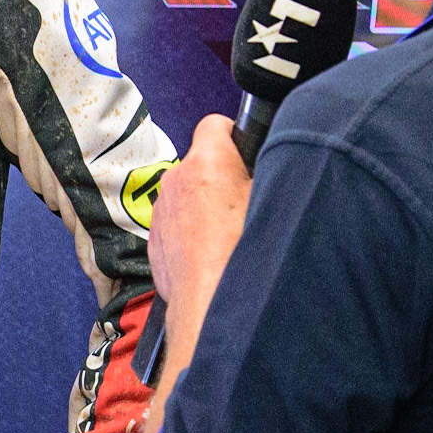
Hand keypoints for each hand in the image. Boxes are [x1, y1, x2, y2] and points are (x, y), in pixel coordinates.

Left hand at [148, 114, 251, 369]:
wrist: (211, 307)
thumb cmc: (244, 256)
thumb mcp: (274, 202)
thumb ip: (271, 173)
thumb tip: (278, 163)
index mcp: (208, 161)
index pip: (216, 124)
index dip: (235, 137)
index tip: (247, 157)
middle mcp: (177, 178)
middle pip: (202, 163)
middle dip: (222, 178)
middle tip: (246, 204)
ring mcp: (161, 210)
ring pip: (188, 195)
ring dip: (205, 207)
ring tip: (229, 236)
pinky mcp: (154, 239)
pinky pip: (176, 223)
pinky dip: (191, 233)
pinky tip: (211, 255)